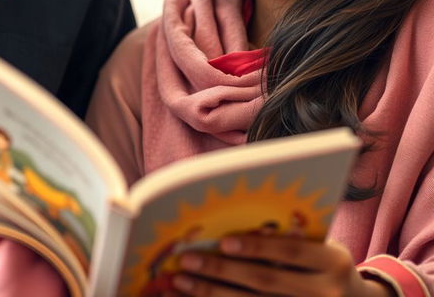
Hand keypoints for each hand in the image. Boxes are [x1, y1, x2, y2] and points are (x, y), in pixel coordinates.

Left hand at [169, 234, 393, 296]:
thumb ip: (290, 238)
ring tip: (180, 282)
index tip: (224, 242)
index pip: (291, 252)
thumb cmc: (326, 266)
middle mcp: (326, 295)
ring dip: (212, 294)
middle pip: (266, 282)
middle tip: (188, 260)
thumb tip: (242, 226)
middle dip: (222, 271)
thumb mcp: (321, 247)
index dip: (258, 246)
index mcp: (334, 263)